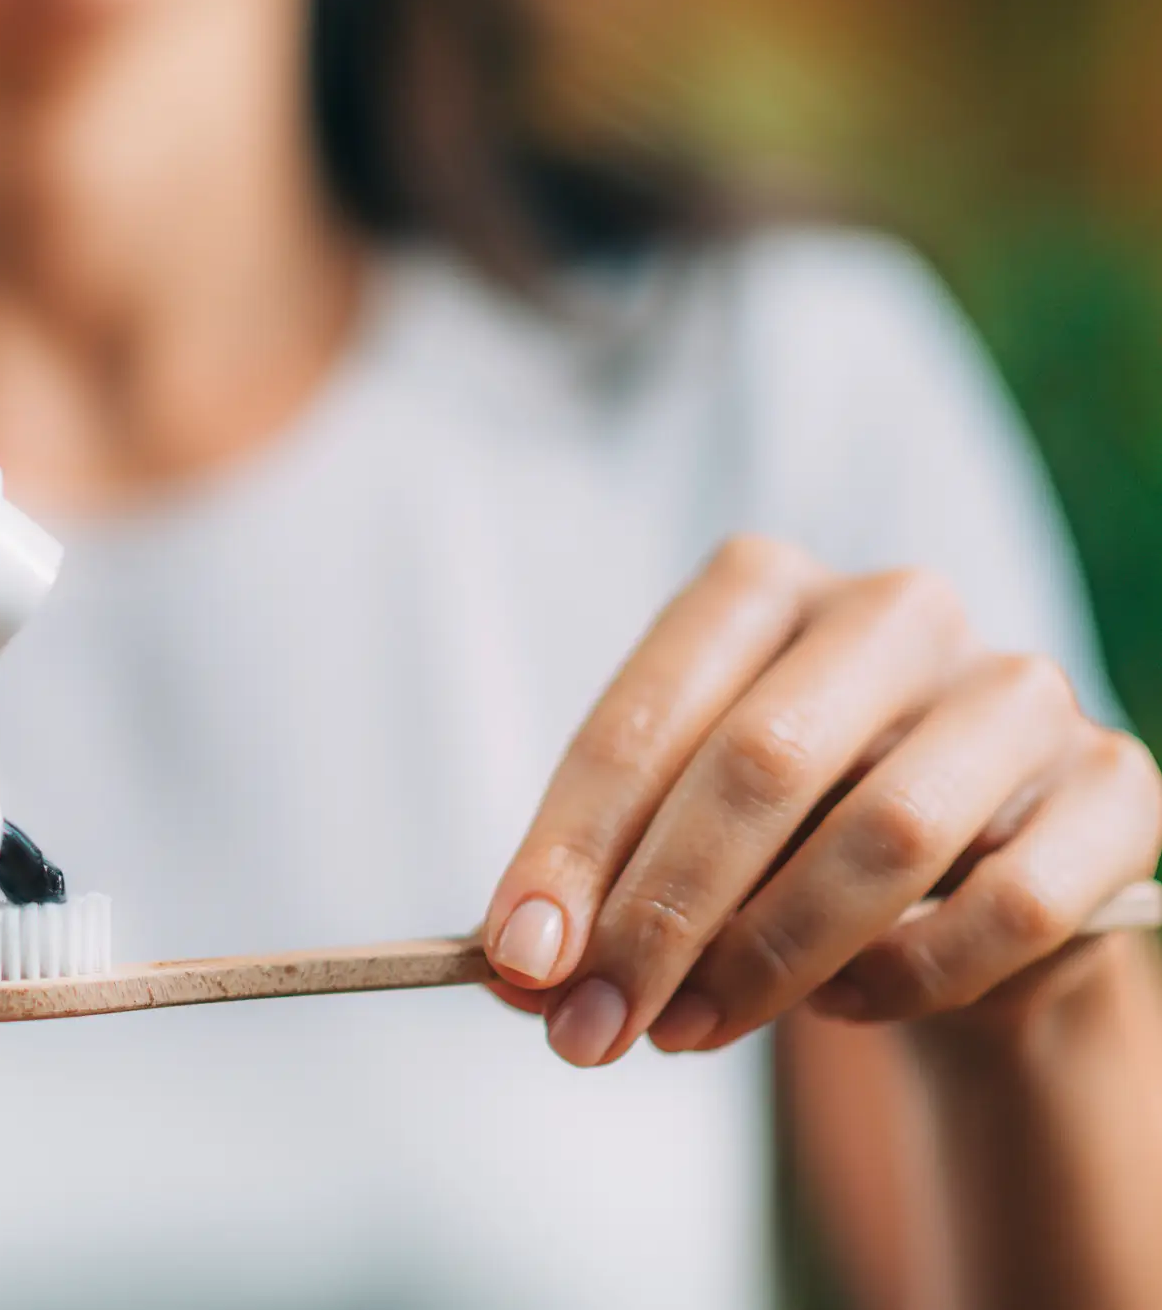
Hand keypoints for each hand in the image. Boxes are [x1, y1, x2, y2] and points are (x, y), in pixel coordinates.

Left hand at [480, 535, 1161, 1066]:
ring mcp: (1017, 688)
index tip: (519, 959)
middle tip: (594, 1027)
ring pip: (886, 834)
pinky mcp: (1114, 784)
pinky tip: (841, 1005)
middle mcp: (894, 609)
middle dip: (659, 915)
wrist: (952, 891)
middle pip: (760, 762)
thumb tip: (516, 974)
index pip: (647, 713)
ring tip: (691, 1029)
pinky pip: (1012, 903)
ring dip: (767, 958)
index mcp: (761, 587)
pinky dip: (908, 976)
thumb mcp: (672, 848)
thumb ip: (595, 898)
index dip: (571, 844)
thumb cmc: (776, 848)